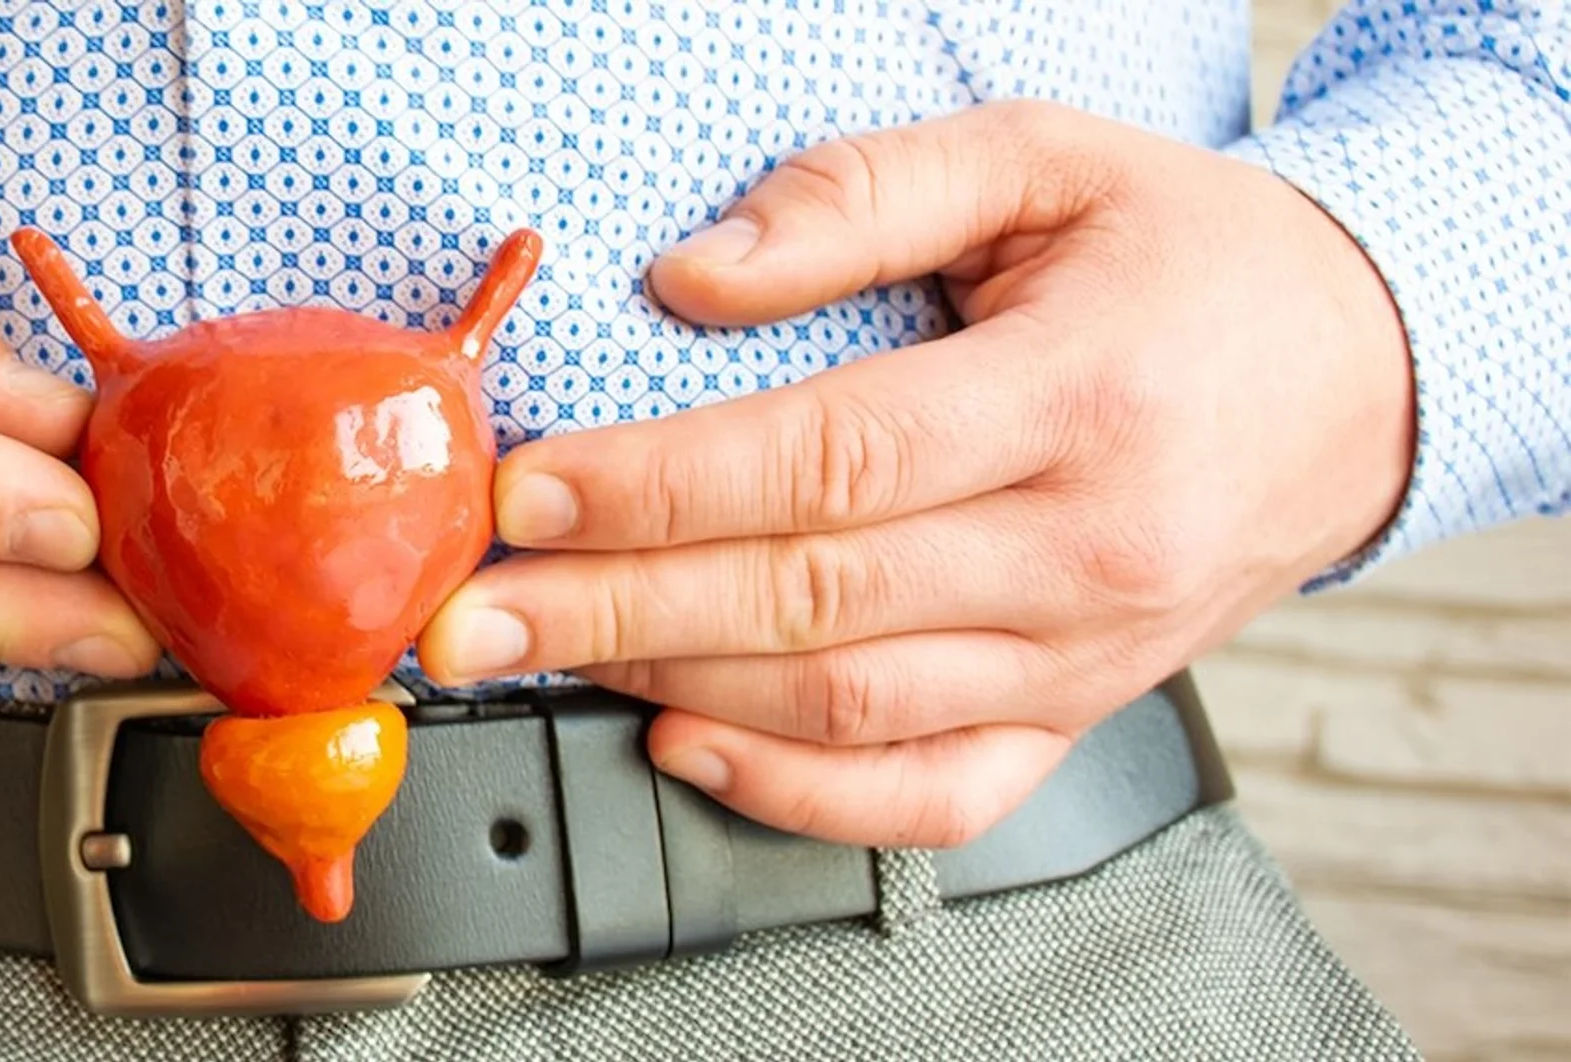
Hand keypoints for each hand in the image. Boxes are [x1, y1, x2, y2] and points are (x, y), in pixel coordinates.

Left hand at [419, 100, 1413, 847]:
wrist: (1364, 374)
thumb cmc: (1194, 261)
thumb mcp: (1047, 159)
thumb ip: (865, 191)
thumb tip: (697, 273)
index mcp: (1081, 395)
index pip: (830, 460)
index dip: (659, 487)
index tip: (529, 492)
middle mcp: (1089, 545)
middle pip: (812, 600)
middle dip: (611, 610)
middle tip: (471, 614)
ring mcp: (1087, 653)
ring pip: (849, 705)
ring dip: (671, 686)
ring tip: (541, 655)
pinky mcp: (1079, 715)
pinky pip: (930, 796)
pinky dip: (798, 792)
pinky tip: (686, 742)